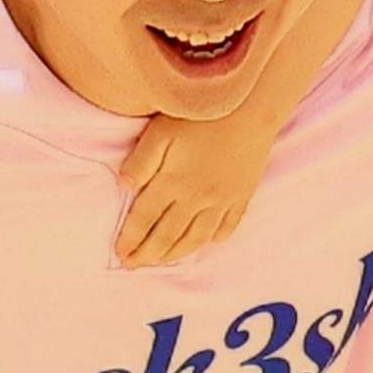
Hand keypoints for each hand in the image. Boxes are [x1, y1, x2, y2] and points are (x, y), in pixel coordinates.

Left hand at [112, 110, 267, 267]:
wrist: (252, 106)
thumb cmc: (202, 113)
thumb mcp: (162, 130)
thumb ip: (141, 160)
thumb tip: (124, 185)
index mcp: (173, 182)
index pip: (144, 218)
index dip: (130, 238)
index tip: (120, 253)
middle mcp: (197, 198)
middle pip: (168, 234)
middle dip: (148, 254)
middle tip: (133, 266)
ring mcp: (223, 199)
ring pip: (197, 237)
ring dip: (177, 253)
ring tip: (164, 261)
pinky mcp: (243, 194)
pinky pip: (228, 225)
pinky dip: (215, 238)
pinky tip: (207, 242)